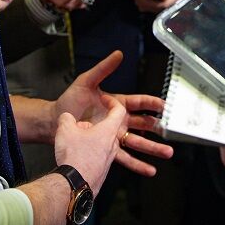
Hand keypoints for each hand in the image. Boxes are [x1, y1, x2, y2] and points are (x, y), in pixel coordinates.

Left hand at [54, 51, 172, 180]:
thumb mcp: (86, 81)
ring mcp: (113, 136)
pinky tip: (149, 170)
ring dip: (153, 148)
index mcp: (116, 103)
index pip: (138, 103)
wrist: (54, 121)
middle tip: (170, 130)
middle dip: (158, 127)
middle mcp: (118, 121)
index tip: (165, 106)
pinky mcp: (107, 149)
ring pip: (138, 142)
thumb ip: (103, 69)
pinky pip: (125, 158)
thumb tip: (118, 54)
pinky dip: (138, 164)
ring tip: (167, 153)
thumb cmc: (70, 101)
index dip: (151, 104)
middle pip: (143, 124)